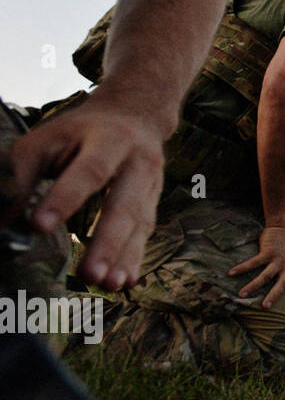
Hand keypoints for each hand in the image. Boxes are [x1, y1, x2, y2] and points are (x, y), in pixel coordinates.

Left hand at [6, 95, 165, 291]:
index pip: (89, 170)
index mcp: (108, 139)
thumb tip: (3, 223)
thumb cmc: (80, 131)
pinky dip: (135, 259)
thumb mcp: (48, 139)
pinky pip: (146, 233)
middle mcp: (137, 161)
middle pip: (124, 204)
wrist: (137, 115)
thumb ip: (22, 175)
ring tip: (107, 285)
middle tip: (89, 275)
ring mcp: (151, 183)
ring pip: (139, 223)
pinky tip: (125, 282)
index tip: (38, 227)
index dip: (65, 198)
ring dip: (123, 257)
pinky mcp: (154, 201)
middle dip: (106, 241)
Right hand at [229, 225, 284, 309]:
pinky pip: (253, 262)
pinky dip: (242, 268)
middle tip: (265, 308)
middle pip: (281, 284)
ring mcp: (277, 259)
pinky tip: (231, 273)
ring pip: (265, 276)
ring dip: (253, 286)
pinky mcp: (267, 252)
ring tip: (241, 295)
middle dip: (273, 296)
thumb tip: (284, 284)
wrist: (284, 226)